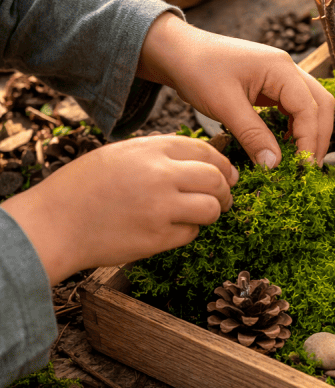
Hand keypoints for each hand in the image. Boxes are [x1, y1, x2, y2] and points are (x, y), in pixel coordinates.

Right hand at [1, 135, 236, 283]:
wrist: (53, 223)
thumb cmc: (83, 188)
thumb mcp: (121, 155)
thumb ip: (159, 154)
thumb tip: (202, 162)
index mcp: (151, 149)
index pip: (207, 151)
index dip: (223, 164)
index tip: (227, 174)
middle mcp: (160, 175)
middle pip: (217, 179)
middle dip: (226, 190)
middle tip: (224, 198)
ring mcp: (161, 208)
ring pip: (212, 209)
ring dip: (211, 212)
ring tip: (199, 215)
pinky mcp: (157, 238)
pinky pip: (191, 233)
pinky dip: (187, 231)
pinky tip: (170, 228)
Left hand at [138, 14, 334, 167]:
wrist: (178, 52)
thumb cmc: (197, 70)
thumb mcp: (224, 105)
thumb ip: (252, 135)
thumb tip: (274, 165)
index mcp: (280, 68)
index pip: (310, 108)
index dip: (311, 140)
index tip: (304, 167)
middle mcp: (287, 69)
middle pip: (321, 104)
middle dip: (319, 137)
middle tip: (309, 168)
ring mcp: (281, 76)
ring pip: (311, 105)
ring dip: (311, 132)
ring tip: (301, 160)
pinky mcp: (271, 85)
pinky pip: (295, 107)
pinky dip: (296, 127)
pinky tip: (285, 145)